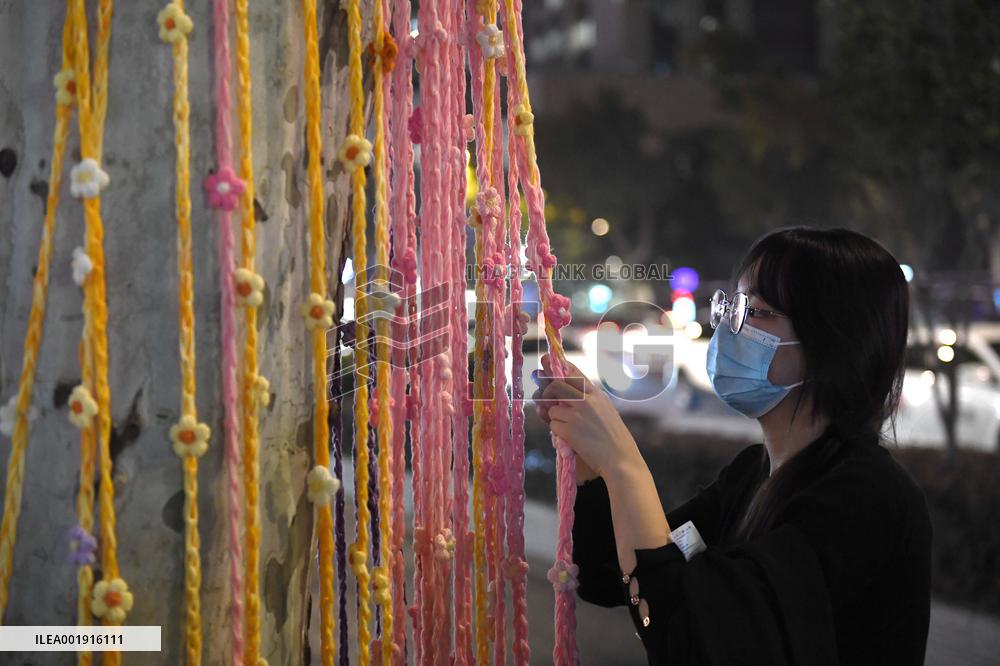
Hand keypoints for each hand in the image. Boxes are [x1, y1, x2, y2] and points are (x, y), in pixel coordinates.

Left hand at [533, 353, 641, 481]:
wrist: (621, 460)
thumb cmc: (614, 439)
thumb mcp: (606, 411)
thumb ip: (588, 400)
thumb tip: (561, 396)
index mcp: (596, 394)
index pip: (573, 373)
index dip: (558, 367)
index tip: (546, 362)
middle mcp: (586, 400)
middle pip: (555, 386)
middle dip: (547, 393)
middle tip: (546, 399)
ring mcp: (576, 414)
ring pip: (551, 409)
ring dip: (556, 419)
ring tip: (571, 429)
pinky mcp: (568, 430)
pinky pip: (553, 426)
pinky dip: (558, 433)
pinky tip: (571, 439)